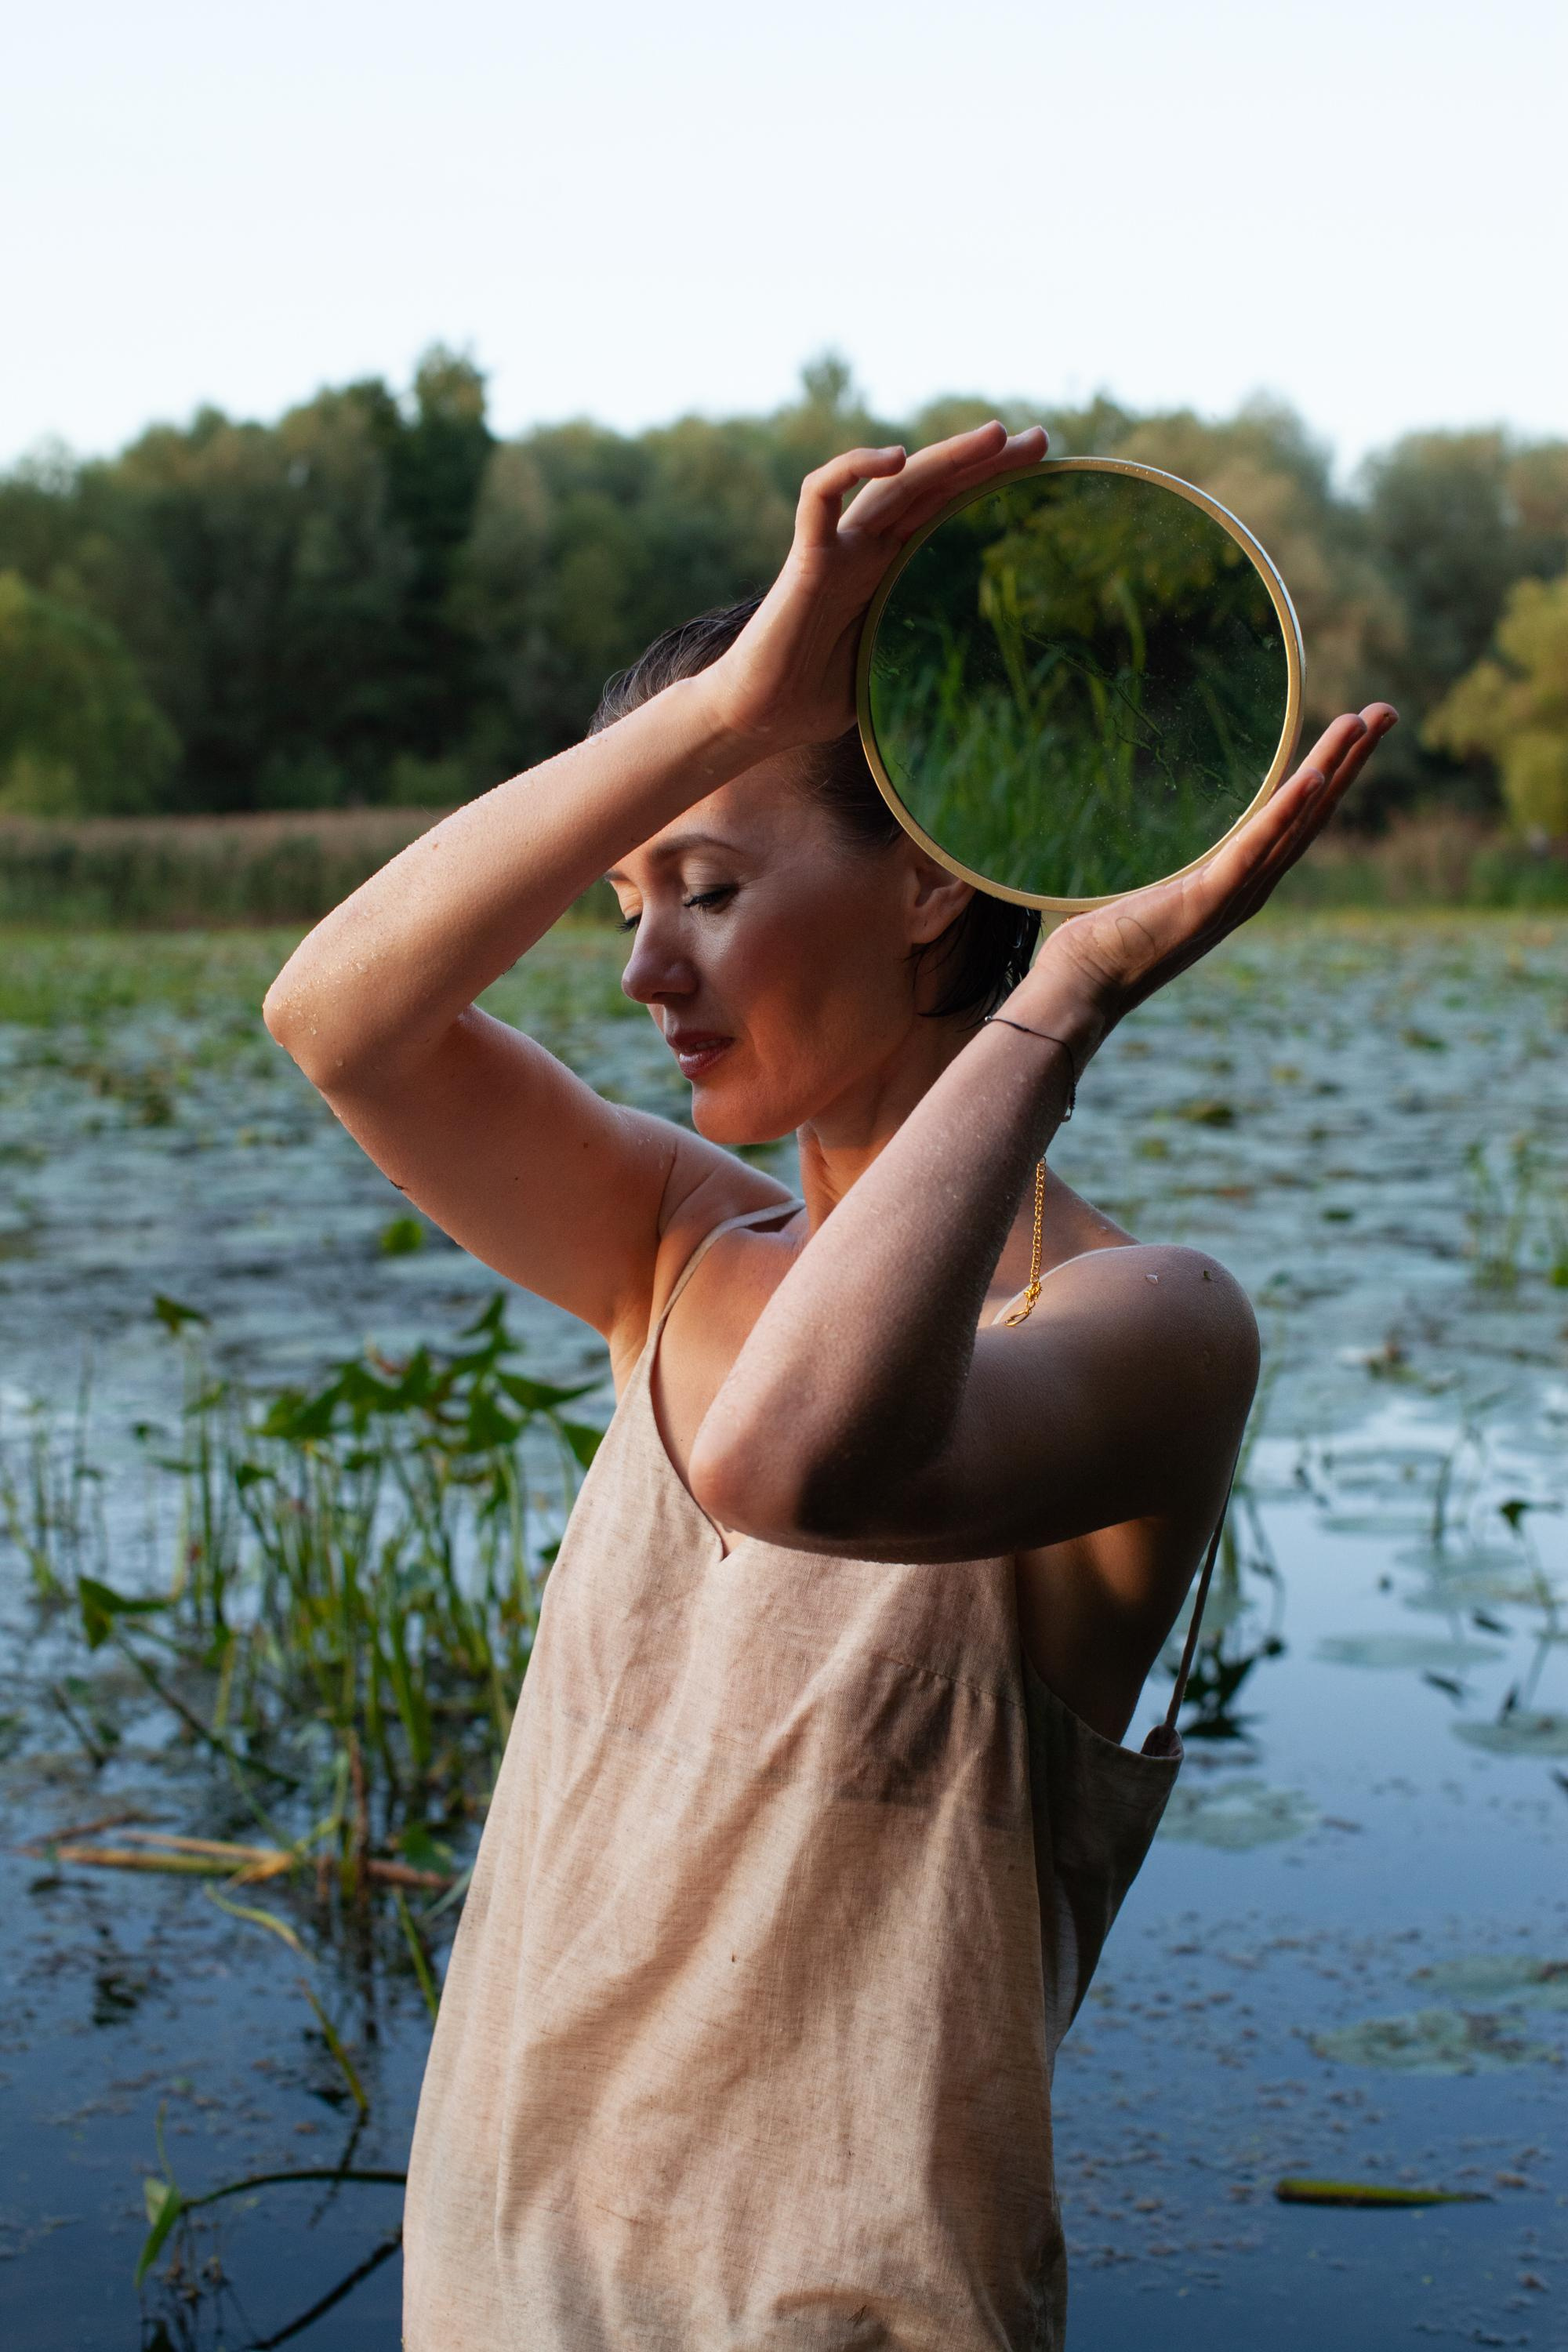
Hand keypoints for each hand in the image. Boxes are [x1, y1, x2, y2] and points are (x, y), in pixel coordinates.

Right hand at [699, 420, 1048, 752]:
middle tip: (1040, 440)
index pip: (948, 515)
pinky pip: (820, 499)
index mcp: (890, 570)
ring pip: (894, 485)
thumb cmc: (815, 700)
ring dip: (945, 457)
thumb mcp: (893, 669)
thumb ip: (926, 649)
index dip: (990, 489)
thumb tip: (989, 672)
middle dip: (985, 462)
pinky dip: (851, 469)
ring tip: (995, 435)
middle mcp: (868, 549)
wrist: (759, 717)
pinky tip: (891, 457)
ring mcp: (838, 549)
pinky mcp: (806, 559)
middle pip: (933, 490)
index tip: (1043, 474)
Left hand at [1013, 705, 1400, 1062]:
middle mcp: (1249, 892)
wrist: (1082, 990)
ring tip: (1363, 724)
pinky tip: (1312, 776)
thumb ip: (1170, 877)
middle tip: (1386, 712)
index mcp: (1238, 886)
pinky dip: (1284, 813)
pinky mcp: (1206, 899)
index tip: (1354, 733)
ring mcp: (1232, 898)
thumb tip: (1157, 859)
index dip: (1329, 777)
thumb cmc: (1103, 947)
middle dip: (1351, 763)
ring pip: (1296, 824)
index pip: (1295, 823)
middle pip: (1312, 816)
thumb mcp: (1151, 899)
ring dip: (1333, 770)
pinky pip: (1253, 849)